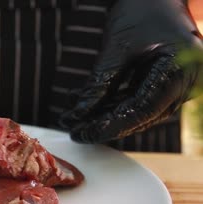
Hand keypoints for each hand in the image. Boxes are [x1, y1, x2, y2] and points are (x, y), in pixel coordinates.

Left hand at [59, 0, 202, 142]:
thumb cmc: (142, 10)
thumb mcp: (117, 47)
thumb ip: (100, 83)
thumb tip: (78, 114)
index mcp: (179, 71)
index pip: (141, 110)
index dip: (110, 125)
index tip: (85, 134)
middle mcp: (185, 82)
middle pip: (140, 116)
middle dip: (104, 124)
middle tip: (75, 131)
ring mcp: (177, 84)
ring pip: (137, 111)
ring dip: (105, 116)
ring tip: (74, 120)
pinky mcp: (164, 82)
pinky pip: (137, 100)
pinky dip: (112, 104)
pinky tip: (86, 106)